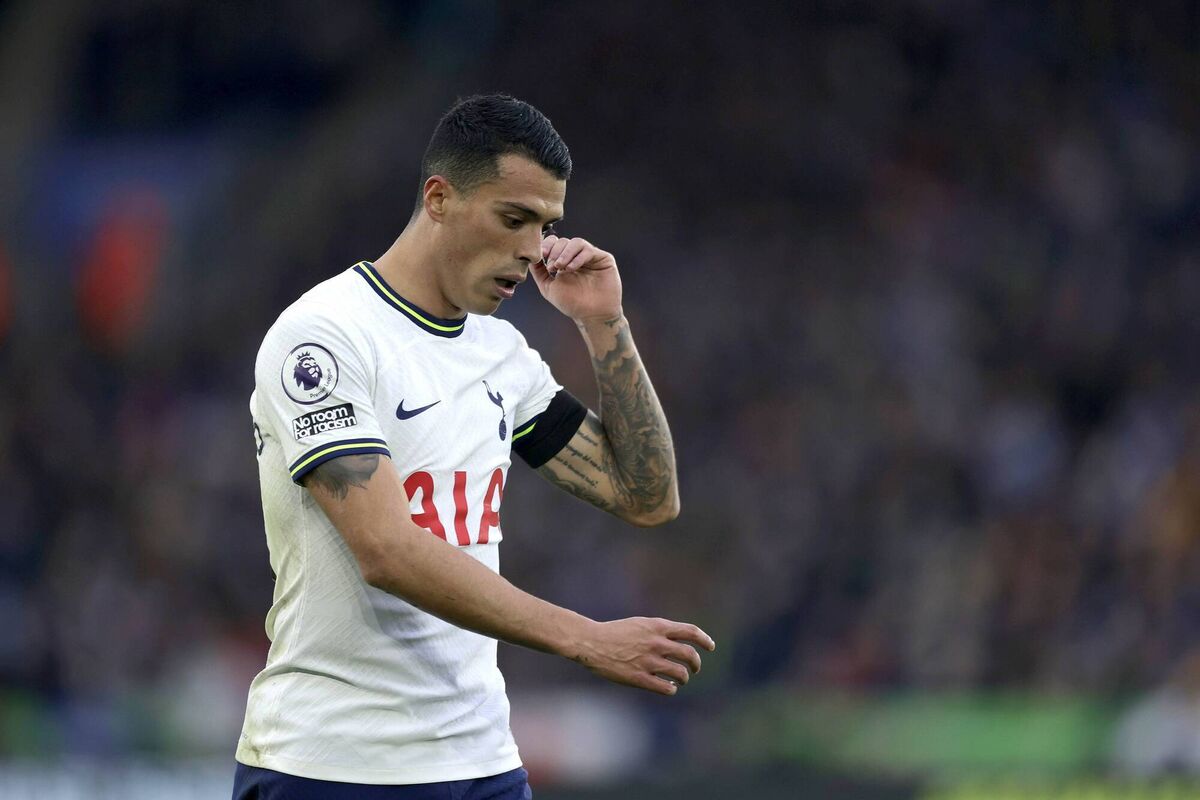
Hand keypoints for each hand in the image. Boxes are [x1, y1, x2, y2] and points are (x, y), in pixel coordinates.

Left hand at [531, 235, 622, 322]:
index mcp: (564, 261)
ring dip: (565, 253)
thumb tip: (531, 256)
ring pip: (576, 242)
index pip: (554, 243)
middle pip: (563, 241)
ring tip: (560, 267)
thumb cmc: (572, 304)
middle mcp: (577, 257)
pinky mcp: (603, 259)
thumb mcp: (548, 287)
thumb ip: (538, 271)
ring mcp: (590, 257)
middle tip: (552, 267)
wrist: (592, 315)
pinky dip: (577, 257)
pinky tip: (571, 268)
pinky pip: (588, 250)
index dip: (547, 245)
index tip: (541, 255)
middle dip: (554, 252)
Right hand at [572, 616, 715, 695]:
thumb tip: (680, 641)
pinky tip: (670, 687)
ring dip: (684, 678)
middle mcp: (657, 643)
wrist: (592, 643)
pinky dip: (672, 689)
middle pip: (690, 655)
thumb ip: (660, 631)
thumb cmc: (615, 633)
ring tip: (680, 679)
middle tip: (694, 669)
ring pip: (681, 674)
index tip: (710, 646)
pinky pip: (666, 688)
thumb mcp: (640, 624)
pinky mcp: (640, 678)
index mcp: (657, 627)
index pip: (691, 632)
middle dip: (696, 664)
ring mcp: (649, 662)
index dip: (704, 640)